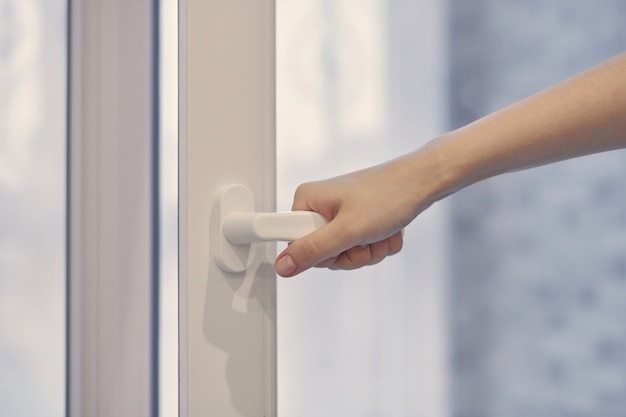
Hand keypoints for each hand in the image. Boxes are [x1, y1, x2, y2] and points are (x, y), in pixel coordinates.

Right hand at [274, 154, 437, 276]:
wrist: (423, 182)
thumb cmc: (389, 196)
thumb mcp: (347, 230)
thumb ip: (313, 250)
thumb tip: (281, 266)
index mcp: (307, 200)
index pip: (296, 245)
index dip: (321, 253)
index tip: (341, 241)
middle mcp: (320, 206)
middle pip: (323, 254)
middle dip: (351, 254)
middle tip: (366, 238)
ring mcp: (339, 214)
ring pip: (345, 255)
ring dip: (369, 251)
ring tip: (381, 231)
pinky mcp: (358, 221)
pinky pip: (362, 249)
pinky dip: (378, 245)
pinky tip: (388, 230)